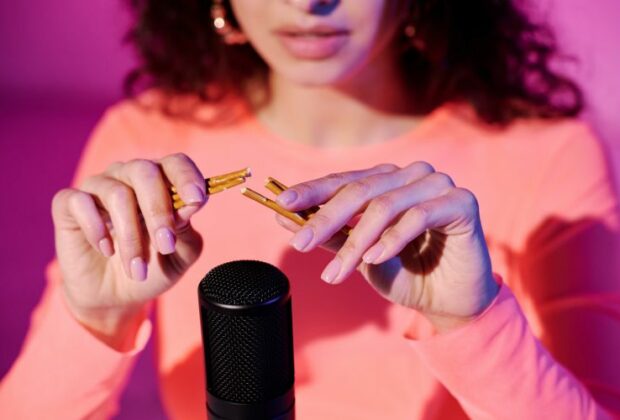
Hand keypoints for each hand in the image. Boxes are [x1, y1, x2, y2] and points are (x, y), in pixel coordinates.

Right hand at [51, 153, 206, 348]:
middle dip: (158, 211)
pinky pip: (80, 202)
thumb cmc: (153, 268)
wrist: (115, 296)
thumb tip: (189, 206)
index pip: (176, 163)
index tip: (197, 201)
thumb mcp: (180, 255)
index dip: (187, 177)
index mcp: (162, 181)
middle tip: (166, 245)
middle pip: (145, 172)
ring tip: (137, 269)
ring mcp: (98, 186)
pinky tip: (107, 250)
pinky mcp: (68, 203)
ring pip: (117, 194)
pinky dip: (97, 229)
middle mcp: (129, 176)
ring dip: (131, 236)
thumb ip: (187, 230)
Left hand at [274, 162, 499, 331]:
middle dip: (326, 219)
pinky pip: (418, 216)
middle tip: (301, 243)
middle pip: (360, 190)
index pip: (343, 180)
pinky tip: (374, 259)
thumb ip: (330, 234)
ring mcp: (437, 184)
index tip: (281, 204)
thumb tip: (283, 217)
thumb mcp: (360, 255)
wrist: (450, 302)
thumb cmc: (406, 274)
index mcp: (387, 181)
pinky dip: (391, 240)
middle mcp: (411, 175)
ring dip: (356, 242)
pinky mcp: (460, 201)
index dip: (311, 191)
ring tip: (338, 271)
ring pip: (385, 206)